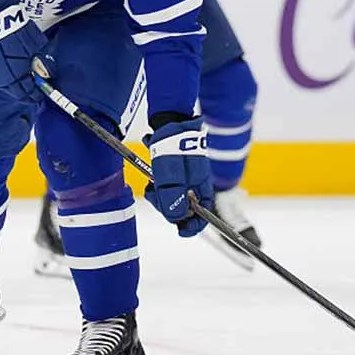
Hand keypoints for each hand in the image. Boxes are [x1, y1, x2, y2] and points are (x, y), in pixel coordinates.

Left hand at [143, 117, 212, 236]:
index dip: (192, 227)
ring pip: (173, 200)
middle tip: (155, 194)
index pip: (202, 217)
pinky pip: (167, 189)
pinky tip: (152, 178)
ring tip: (152, 184)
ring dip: (160, 197)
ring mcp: (186, 180)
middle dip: (168, 207)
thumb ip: (173, 198)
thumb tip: (174, 219)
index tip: (180, 231)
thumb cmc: (174, 149)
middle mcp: (196, 187)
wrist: (169, 122)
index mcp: (202, 189)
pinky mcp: (176, 174)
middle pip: (183, 210)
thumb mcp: (171, 177)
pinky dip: (157, 188)